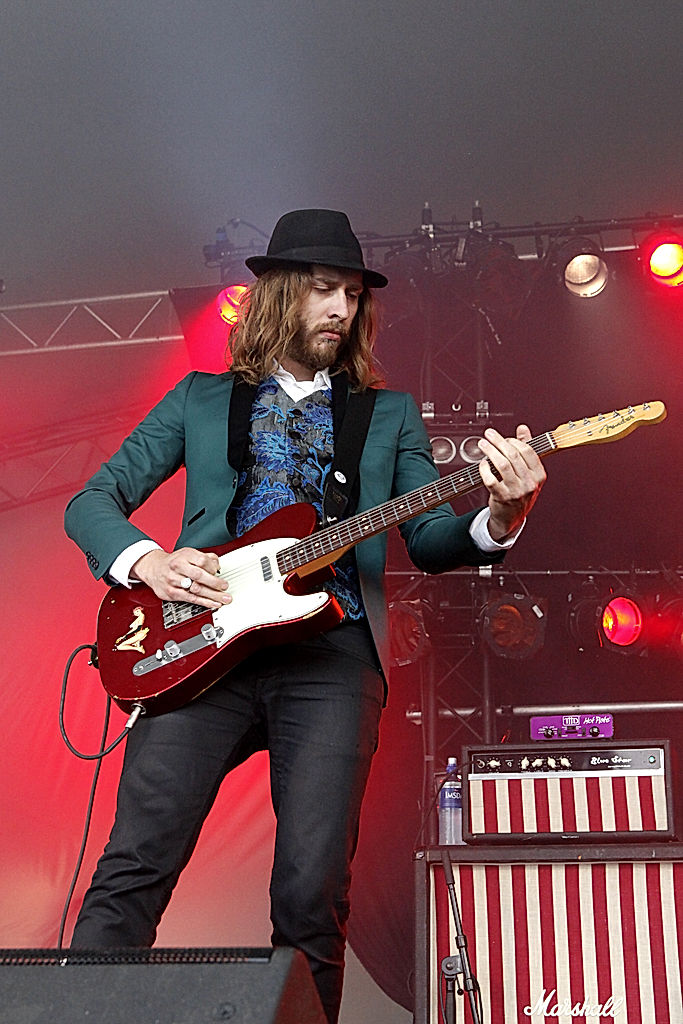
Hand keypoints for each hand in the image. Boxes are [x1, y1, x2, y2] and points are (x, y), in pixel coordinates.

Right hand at [131, 547, 231, 609]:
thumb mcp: (188, 554)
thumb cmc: (174, 562)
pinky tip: (213, 603)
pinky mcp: (171, 593)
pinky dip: (204, 602)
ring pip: (195, 589)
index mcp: (184, 555)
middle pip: (199, 575)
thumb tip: (217, 565)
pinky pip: (190, 599)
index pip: (202, 561)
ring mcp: (173, 580)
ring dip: (212, 595)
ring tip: (223, 598)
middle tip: (225, 587)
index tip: (219, 573)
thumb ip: (204, 558)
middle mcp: (177, 567)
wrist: (153, 568)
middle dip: (215, 583)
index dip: (213, 568)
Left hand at [478, 424, 545, 540]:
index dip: (513, 440)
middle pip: (513, 455)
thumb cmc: (520, 492)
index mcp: (539, 475)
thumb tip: (523, 429)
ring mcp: (516, 492)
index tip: (504, 438)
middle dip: (498, 441)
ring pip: (502, 465)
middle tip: (488, 434)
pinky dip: (484, 468)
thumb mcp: (528, 473)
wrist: (511, 518)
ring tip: (483, 444)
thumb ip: (526, 449)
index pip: (527, 451)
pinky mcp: (502, 498)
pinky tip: (482, 463)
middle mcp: (529, 483)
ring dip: (490, 451)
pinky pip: (490, 479)